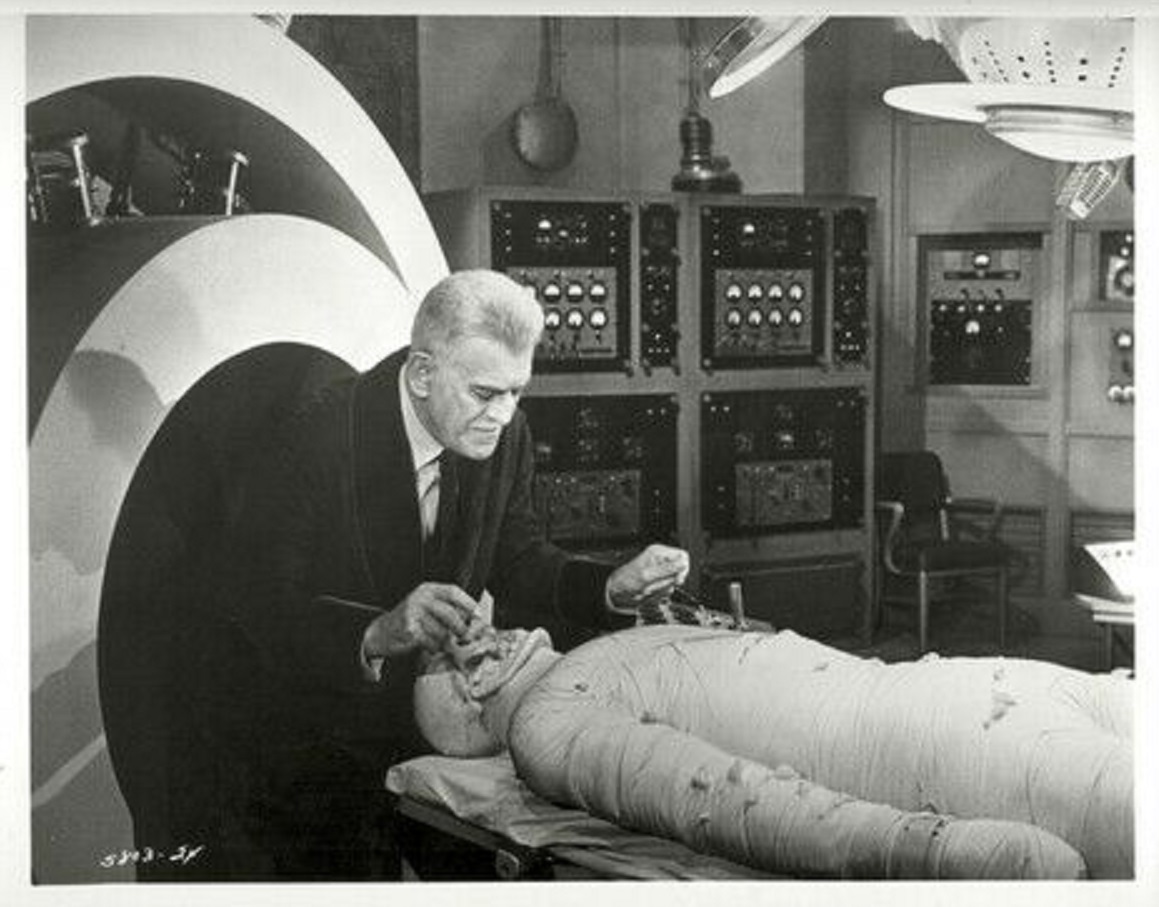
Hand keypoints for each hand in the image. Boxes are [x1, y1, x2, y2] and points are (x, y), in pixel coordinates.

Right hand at [363, 583, 486, 659]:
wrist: (382, 631)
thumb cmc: (411, 619)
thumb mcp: (427, 606)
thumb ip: (446, 607)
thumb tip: (473, 619)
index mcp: (427, 589)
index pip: (453, 592)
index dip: (468, 603)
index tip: (478, 615)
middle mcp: (420, 598)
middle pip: (450, 614)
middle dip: (461, 628)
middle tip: (465, 636)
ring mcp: (414, 614)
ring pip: (442, 631)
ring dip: (444, 640)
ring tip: (438, 641)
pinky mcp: (410, 630)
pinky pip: (432, 642)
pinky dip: (434, 647)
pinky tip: (429, 645)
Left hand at [606, 544, 689, 612]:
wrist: (616, 592)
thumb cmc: (626, 581)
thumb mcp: (647, 575)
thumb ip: (667, 570)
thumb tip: (683, 564)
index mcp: (658, 552)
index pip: (682, 556)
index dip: (683, 569)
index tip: (677, 580)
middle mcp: (661, 561)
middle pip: (679, 572)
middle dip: (669, 582)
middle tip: (656, 586)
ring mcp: (660, 572)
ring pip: (673, 583)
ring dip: (663, 589)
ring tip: (649, 590)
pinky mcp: (658, 583)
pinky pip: (667, 590)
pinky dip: (659, 594)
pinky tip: (649, 593)